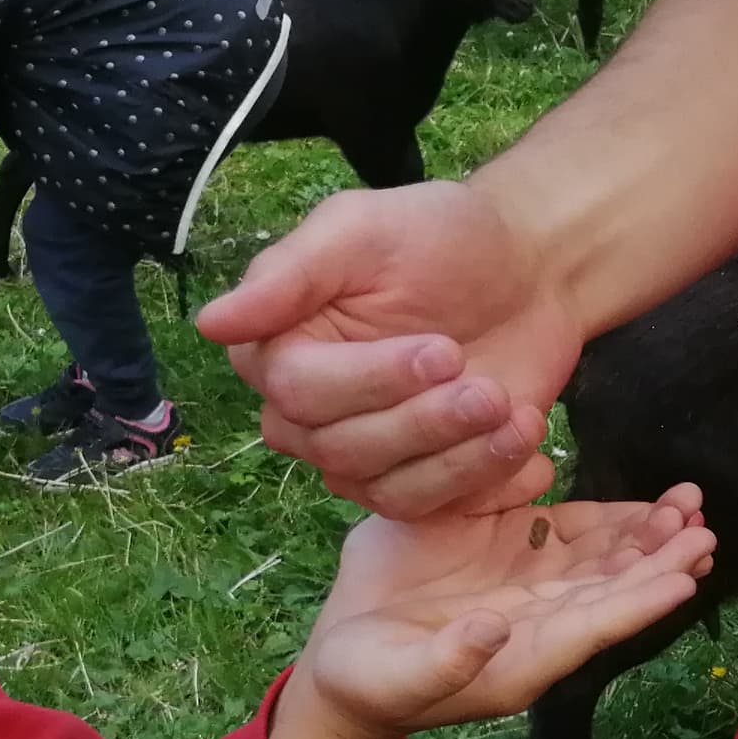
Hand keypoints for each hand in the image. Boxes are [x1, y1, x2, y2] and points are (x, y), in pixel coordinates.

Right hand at [196, 178, 579, 515]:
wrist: (527, 270)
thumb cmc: (441, 238)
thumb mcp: (363, 230)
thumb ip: (288, 275)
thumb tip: (210, 323)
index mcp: (279, 348)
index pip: (300, 392)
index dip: (373, 381)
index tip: (444, 351)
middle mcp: (307, 412)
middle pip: (341, 449)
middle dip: (423, 421)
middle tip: (485, 387)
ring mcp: (363, 454)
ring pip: (385, 488)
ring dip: (457, 456)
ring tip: (511, 411)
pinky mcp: (417, 481)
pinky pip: (432, 508)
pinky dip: (484, 480)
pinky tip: (525, 439)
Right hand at [254, 495, 718, 738]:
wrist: (344, 664)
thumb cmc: (371, 685)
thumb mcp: (401, 678)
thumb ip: (448, 661)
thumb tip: (492, 629)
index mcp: (526, 659)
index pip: (595, 628)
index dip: (640, 603)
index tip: (685, 579)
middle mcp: (542, 619)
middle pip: (614, 588)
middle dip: (661, 560)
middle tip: (702, 529)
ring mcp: (528, 580)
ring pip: (602, 556)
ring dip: (647, 532)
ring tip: (688, 502)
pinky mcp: (505, 542)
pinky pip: (568, 526)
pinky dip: (608, 514)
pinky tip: (647, 499)